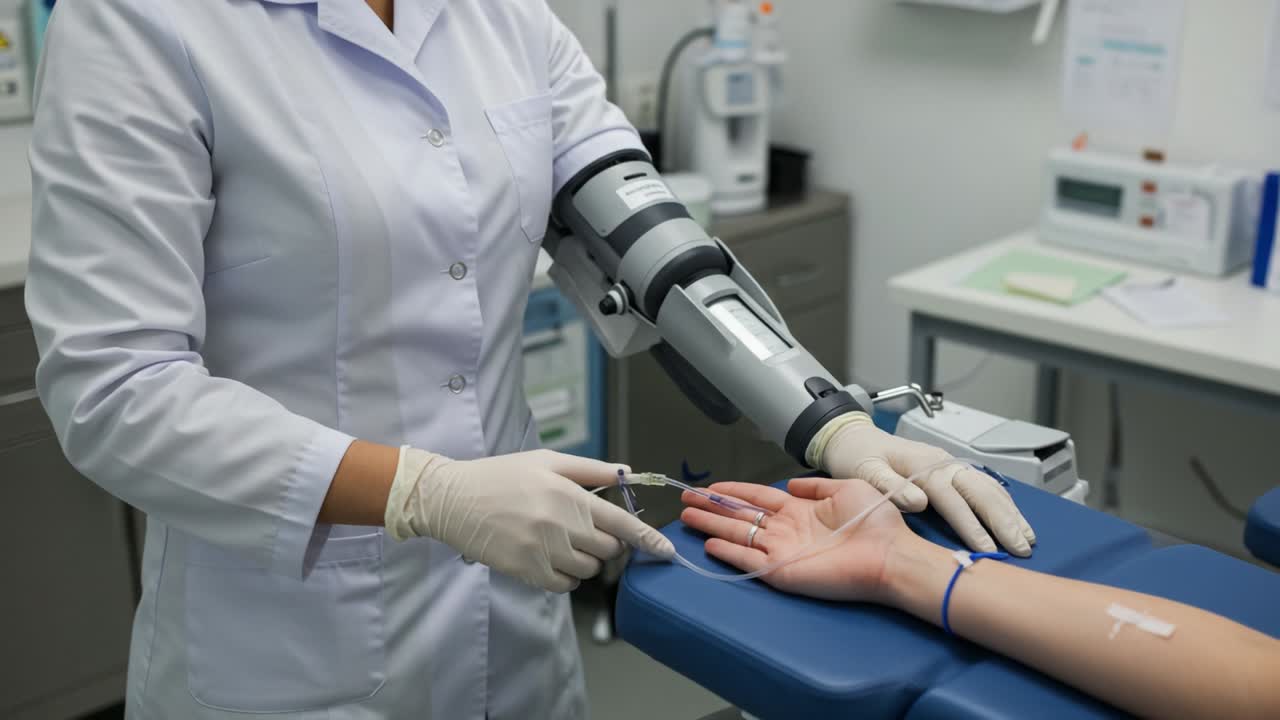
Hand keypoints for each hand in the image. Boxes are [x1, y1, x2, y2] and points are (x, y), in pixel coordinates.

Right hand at [385, 447, 674, 592]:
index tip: (666, 551)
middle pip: (608, 549)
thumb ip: (590, 469)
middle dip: (607, 542)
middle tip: (587, 529)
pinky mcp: (526, 572)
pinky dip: (566, 575)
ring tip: (565, 541)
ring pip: (588, 569)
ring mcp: (542, 552)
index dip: (648, 539)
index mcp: (568, 496)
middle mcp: (559, 526)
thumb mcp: (547, 461)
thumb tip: (626, 471)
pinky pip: (564, 585)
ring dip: (586, 559)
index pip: (621, 522)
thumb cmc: (502, 475)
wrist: (452, 499)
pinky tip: (553, 558)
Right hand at [679, 478, 913, 601]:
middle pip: (740, 515)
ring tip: (687, 516)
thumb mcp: (847, 488)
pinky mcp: (780, 571)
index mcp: (800, 510)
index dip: (734, 490)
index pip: (758, 498)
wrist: (888, 556)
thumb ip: (816, 486)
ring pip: (737, 534)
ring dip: (712, 525)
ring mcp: (781, 550)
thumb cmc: (874, 522)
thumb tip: (791, 483)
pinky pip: (747, 559)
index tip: (711, 485)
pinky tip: (709, 544)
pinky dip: (727, 552)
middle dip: (713, 506)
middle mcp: (785, 529)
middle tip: (686, 498)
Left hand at [821, 415, 1034, 555]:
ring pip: (988, 488)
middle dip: (1004, 521)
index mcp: (923, 465)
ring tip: (1028, 538)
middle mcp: (943, 463)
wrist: (853, 438)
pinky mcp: (951, 470)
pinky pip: (984, 486)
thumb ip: (889, 486)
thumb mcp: (863, 471)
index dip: (971, 525)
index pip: (953, 499)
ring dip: (1010, 513)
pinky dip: (1003, 502)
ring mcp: (950, 465)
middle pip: (981, 492)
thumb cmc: (856, 457)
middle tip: (1022, 549)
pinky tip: (1014, 517)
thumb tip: (918, 503)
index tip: (987, 549)